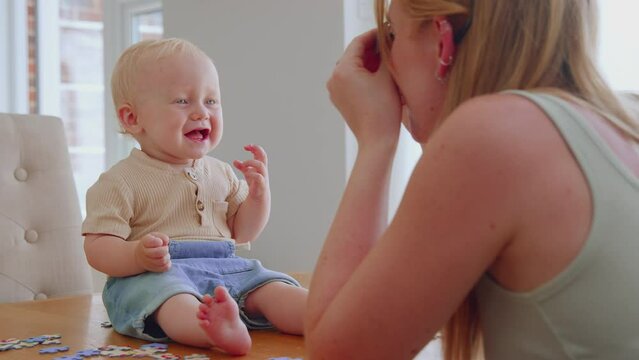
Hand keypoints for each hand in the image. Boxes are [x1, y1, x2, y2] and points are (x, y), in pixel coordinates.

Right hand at [134, 232, 170, 271]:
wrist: (142, 256)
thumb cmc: (151, 244)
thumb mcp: (155, 236)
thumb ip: (162, 237)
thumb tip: (166, 242)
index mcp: (145, 242)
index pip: (152, 241)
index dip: (158, 242)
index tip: (160, 242)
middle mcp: (145, 253)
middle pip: (158, 252)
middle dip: (165, 250)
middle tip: (165, 248)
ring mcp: (148, 262)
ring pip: (162, 261)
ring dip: (167, 257)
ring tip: (165, 254)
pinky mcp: (154, 269)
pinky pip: (164, 268)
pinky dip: (168, 263)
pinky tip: (165, 259)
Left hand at [233, 144, 269, 199]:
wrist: (259, 195)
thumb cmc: (254, 183)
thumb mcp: (247, 173)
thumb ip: (242, 166)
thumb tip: (235, 161)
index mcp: (261, 165)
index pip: (260, 153)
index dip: (254, 148)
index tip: (246, 146)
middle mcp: (263, 169)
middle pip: (263, 156)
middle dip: (256, 149)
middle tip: (247, 146)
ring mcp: (263, 176)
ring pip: (260, 165)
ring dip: (251, 162)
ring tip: (244, 164)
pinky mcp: (261, 184)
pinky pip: (258, 177)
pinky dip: (251, 174)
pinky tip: (246, 174)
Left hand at [327, 29, 402, 148]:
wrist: (377, 140)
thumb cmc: (383, 109)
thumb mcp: (386, 76)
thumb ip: (384, 54)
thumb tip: (384, 42)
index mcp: (342, 70)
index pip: (358, 43)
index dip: (374, 35)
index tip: (387, 31)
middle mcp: (334, 79)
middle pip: (353, 55)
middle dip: (371, 49)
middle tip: (389, 44)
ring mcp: (335, 91)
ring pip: (352, 67)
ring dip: (367, 62)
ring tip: (386, 60)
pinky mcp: (340, 100)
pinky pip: (350, 80)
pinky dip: (363, 75)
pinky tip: (378, 75)